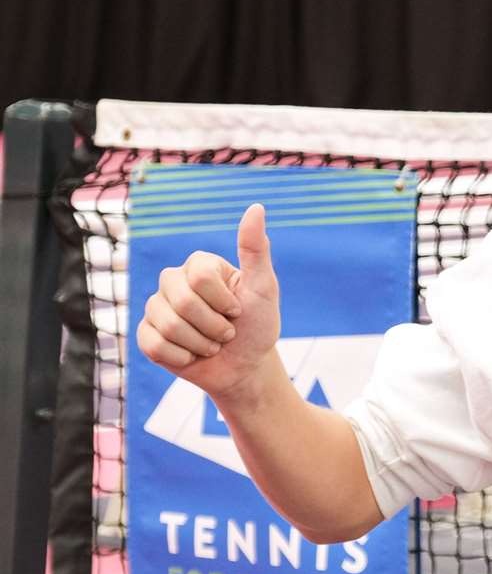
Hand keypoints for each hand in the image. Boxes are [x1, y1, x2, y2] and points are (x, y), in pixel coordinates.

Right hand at [135, 203, 281, 398]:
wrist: (245, 367)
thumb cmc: (257, 325)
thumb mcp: (263, 288)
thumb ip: (255, 249)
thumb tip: (256, 207)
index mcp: (199, 265)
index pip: (200, 277)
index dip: (225, 301)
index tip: (238, 310)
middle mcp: (173, 281)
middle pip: (182, 301)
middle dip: (214, 326)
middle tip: (227, 332)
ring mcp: (156, 307)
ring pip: (168, 325)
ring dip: (201, 343)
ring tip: (212, 344)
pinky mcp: (146, 334)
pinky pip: (154, 344)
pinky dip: (182, 357)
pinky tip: (193, 356)